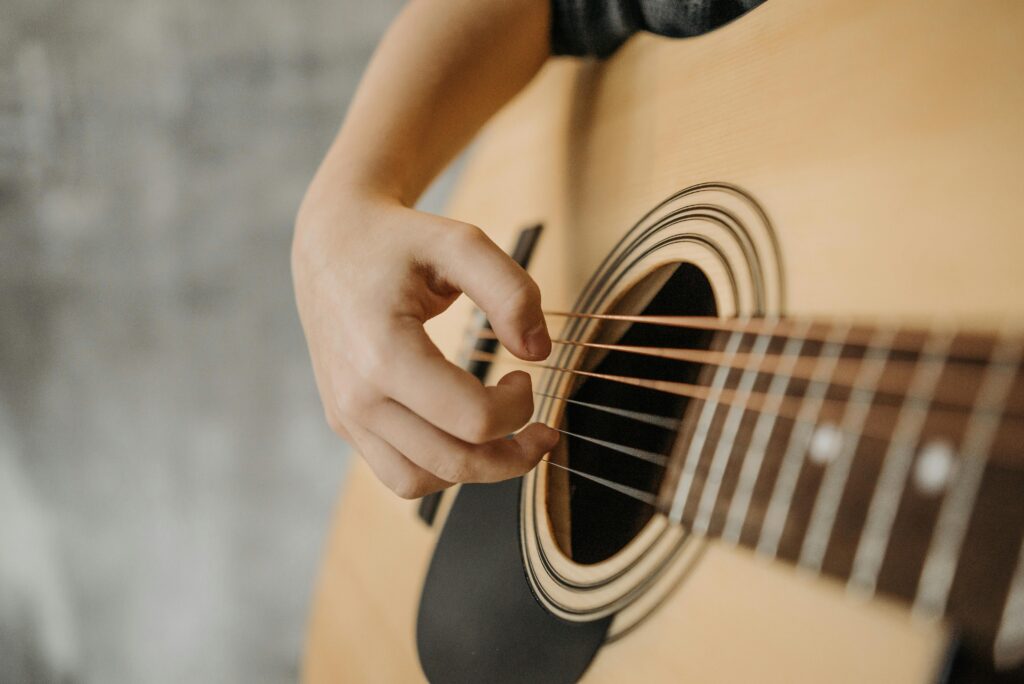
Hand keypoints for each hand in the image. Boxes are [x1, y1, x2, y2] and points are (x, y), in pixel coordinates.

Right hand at [292, 189, 559, 497]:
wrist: (331, 242)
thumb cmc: (398, 242)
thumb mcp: (462, 243)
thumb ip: (511, 291)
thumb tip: (539, 352)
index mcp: (383, 352)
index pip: (472, 419)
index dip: (519, 407)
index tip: (524, 375)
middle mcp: (356, 395)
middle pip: (453, 462)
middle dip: (513, 456)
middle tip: (542, 432)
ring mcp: (346, 414)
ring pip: (420, 482)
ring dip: (474, 472)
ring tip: (505, 441)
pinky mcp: (343, 421)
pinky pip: (396, 473)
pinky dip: (438, 469)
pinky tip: (462, 435)